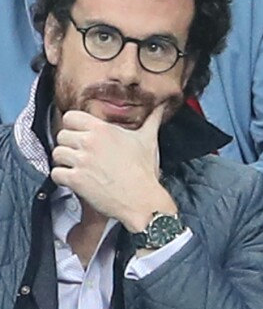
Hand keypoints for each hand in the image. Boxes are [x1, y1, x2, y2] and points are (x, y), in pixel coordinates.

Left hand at [51, 104, 176, 230]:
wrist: (142, 200)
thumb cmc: (145, 172)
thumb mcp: (148, 140)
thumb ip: (152, 120)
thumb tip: (161, 108)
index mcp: (103, 129)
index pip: (71, 117)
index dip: (74, 126)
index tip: (81, 135)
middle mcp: (89, 142)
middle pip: (62, 135)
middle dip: (70, 146)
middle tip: (82, 155)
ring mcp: (81, 161)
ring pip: (57, 154)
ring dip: (65, 162)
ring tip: (79, 168)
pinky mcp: (76, 179)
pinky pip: (56, 174)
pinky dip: (63, 178)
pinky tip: (76, 180)